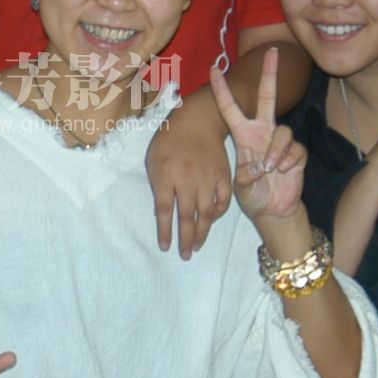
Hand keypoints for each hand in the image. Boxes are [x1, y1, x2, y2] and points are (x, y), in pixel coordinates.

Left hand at [145, 95, 234, 257]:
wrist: (197, 122)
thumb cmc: (169, 141)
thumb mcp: (153, 160)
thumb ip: (157, 186)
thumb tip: (162, 212)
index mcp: (166, 175)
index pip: (163, 210)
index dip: (164, 231)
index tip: (165, 247)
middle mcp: (187, 180)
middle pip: (186, 216)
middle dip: (184, 239)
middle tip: (184, 256)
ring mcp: (208, 178)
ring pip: (206, 213)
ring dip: (201, 233)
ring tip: (196, 246)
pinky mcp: (223, 176)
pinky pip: (223, 201)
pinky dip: (217, 214)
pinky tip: (210, 221)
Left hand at [208, 48, 308, 230]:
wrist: (273, 210)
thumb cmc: (253, 194)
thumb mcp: (240, 186)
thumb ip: (245, 175)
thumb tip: (258, 166)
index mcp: (244, 135)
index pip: (230, 108)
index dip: (222, 90)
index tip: (213, 69)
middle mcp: (263, 132)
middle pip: (267, 96)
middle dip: (269, 74)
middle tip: (272, 51)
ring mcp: (280, 141)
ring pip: (282, 131)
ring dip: (275, 151)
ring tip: (269, 169)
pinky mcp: (297, 153)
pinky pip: (294, 149)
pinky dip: (286, 162)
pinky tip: (282, 172)